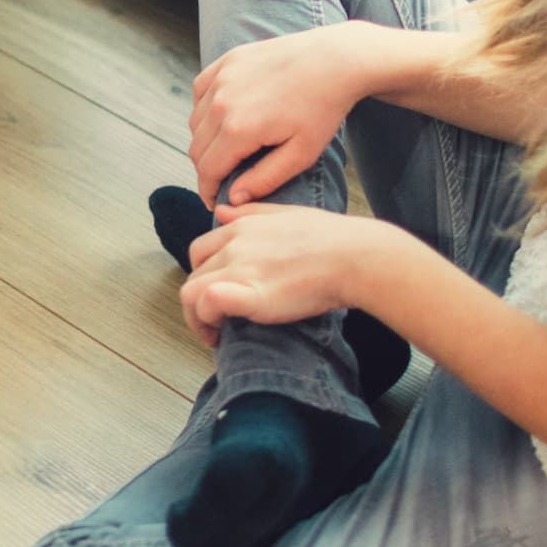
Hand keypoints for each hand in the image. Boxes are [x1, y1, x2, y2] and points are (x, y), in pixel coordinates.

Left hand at [180, 205, 404, 347]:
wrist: (355, 257)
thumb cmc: (332, 239)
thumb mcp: (286, 213)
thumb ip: (250, 212)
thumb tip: (221, 210)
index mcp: (242, 227)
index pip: (200, 251)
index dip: (203, 275)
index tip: (215, 296)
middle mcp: (234, 245)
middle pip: (193, 275)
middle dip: (197, 301)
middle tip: (215, 322)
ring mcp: (240, 269)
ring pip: (191, 292)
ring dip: (196, 317)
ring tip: (215, 336)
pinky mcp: (249, 295)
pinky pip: (208, 302)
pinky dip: (206, 319)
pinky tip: (220, 335)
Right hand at [188, 22, 383, 204]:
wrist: (335, 59)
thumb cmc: (323, 109)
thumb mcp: (301, 154)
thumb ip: (264, 179)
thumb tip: (233, 198)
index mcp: (239, 129)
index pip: (207, 170)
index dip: (208, 191)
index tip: (214, 202)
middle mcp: (221, 102)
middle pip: (197, 148)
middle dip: (207, 168)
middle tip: (225, 177)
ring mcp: (221, 78)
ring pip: (196, 121)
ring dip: (206, 139)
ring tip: (229, 148)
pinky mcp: (226, 61)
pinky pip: (201, 92)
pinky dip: (205, 108)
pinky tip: (225, 116)